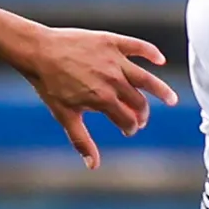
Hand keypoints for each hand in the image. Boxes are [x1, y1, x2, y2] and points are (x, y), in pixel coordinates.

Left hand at [19, 26, 178, 169]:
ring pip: (146, 78)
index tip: (128, 130)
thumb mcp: (64, 115)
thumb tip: (93, 166)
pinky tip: (159, 60)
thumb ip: (82, 140)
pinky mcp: (112, 42)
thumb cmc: (49, 84)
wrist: (37, 51)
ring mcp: (115, 60)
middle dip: (141, 114)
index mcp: (104, 99)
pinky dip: (150, 52)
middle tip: (139, 118)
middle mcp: (114, 80)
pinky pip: (138, 46)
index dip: (131, 128)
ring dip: (161, 90)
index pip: (129, 120)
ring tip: (171, 99)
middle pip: (139, 102)